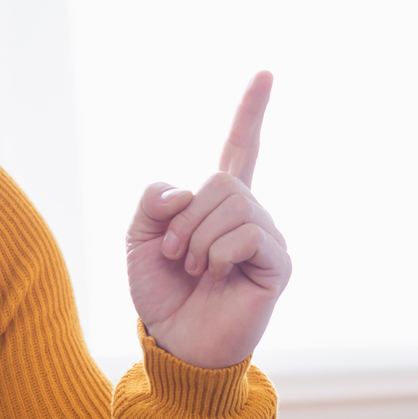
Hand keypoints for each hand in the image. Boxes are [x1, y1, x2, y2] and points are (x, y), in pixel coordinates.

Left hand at [128, 71, 290, 367]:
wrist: (177, 345)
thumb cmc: (162, 295)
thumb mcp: (138, 242)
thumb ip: (151, 204)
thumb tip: (185, 192)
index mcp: (218, 203)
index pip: (240, 146)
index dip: (251, 111)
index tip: (266, 73)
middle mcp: (250, 213)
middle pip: (220, 181)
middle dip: (185, 220)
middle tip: (178, 256)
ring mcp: (267, 237)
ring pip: (232, 205)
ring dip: (198, 241)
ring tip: (197, 271)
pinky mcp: (278, 263)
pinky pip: (247, 234)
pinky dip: (219, 254)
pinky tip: (218, 276)